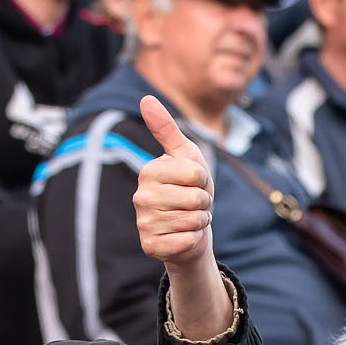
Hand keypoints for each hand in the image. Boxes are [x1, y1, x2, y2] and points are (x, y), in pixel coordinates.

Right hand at [134, 95, 215, 268]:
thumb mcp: (185, 155)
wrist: (191, 227)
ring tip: (190, 218)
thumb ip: (167, 129)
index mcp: (149, 172)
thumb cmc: (189, 188)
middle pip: (195, 198)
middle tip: (193, 204)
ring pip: (192, 220)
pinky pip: (186, 241)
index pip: (195, 173)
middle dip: (204, 202)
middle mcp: (141, 197)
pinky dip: (192, 239)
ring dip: (199, 221)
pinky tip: (183, 236)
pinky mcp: (150, 246)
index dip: (204, 179)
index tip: (195, 182)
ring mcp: (144, 223)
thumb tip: (145, 98)